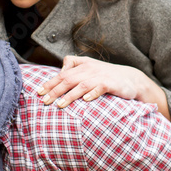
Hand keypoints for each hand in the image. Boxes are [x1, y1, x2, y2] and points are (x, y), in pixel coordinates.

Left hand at [38, 56, 169, 118]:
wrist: (131, 79)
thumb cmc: (107, 74)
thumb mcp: (90, 66)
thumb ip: (74, 64)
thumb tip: (60, 70)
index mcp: (83, 65)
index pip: (62, 74)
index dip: (50, 83)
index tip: (38, 92)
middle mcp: (90, 69)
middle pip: (68, 79)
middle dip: (55, 90)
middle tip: (44, 101)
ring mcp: (100, 76)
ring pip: (82, 85)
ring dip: (70, 95)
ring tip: (60, 105)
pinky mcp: (111, 84)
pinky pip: (100, 87)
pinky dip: (92, 93)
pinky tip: (85, 100)